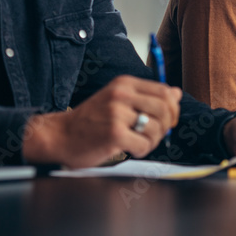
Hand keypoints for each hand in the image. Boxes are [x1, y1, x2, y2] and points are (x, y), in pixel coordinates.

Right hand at [22, 75, 181, 168]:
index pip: (165, 91)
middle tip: (156, 136)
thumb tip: (177, 93)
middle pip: (164, 108)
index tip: (168, 120)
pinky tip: (130, 150)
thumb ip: (147, 96)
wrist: (58, 136)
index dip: (173, 108)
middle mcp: (121, 95)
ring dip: (153, 141)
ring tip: (139, 143)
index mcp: (125, 84)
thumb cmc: (90, 121)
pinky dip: (141, 151)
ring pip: (156, 128)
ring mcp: (117, 114)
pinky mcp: (114, 134)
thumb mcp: (118, 101)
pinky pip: (144, 145)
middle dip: (167, 126)